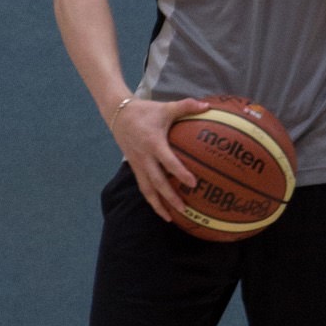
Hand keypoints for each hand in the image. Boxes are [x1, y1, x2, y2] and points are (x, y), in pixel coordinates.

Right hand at [112, 95, 204, 221]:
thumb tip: (207, 106)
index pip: (168, 162)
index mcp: (154, 143)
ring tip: (169, 218)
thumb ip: (186, 106)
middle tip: (184, 209)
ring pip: (147, 189)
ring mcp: (138, 164)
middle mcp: (145, 157)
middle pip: (157, 182)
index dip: (180, 173)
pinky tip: (159, 208)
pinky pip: (142, 186)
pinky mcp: (134, 167)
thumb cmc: (145, 111)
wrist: (118, 113)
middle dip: (170, 197)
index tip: (193, 183)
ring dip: (158, 205)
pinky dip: (150, 199)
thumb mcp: (165, 107)